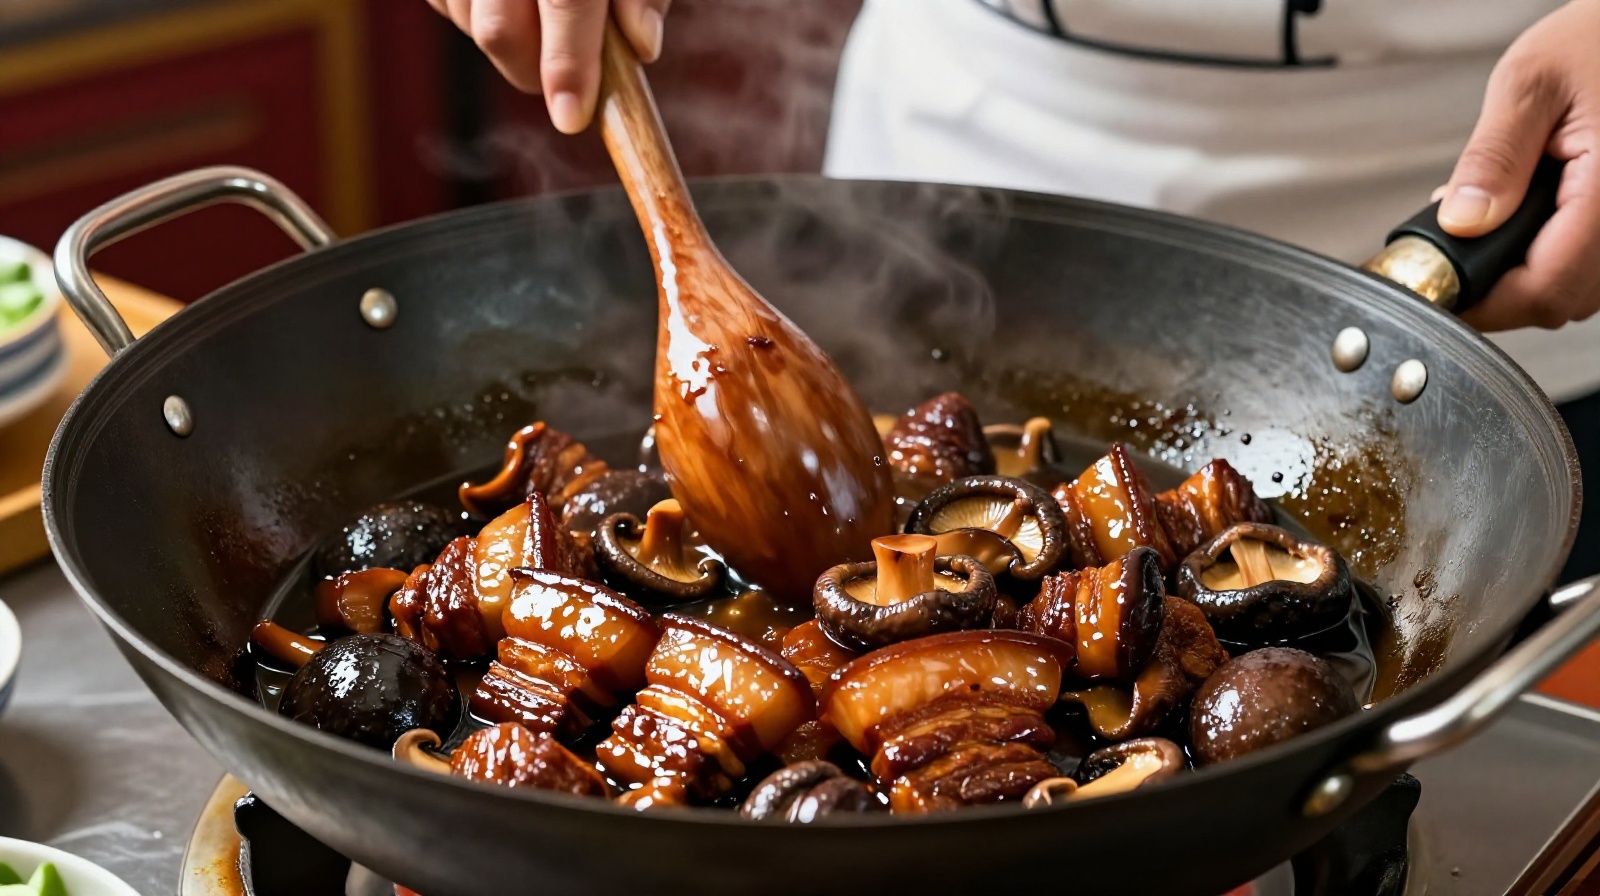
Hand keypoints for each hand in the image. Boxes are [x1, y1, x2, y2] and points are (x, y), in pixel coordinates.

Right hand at [425, 0, 669, 133]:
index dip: (567, 64)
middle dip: (534, 72)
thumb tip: (642, 45)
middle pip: (500, 28)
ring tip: (539, 16)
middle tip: (566, 84)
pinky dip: (478, 18)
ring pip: (470, 24)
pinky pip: (448, 5)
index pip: (567, 0)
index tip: (571, 117)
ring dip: (509, 44)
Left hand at [1437, 0, 1599, 331]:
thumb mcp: (1530, 83)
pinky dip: (1550, 256)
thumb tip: (1463, 220)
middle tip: (1459, 250)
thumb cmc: (1597, 40)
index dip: (1488, 299)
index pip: (1548, 285)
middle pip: (1562, 298)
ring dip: (1526, 273)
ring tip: (1492, 225)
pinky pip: (1590, 266)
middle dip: (1501, 286)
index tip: (1444, 288)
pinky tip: (1525, 221)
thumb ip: (1494, 157)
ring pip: (1578, 290)